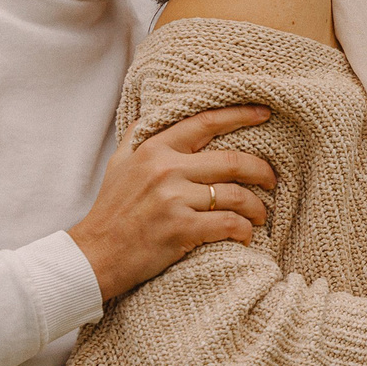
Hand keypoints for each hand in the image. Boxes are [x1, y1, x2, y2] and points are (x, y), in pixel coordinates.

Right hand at [69, 107, 276, 303]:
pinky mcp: (180, 228)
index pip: (205, 122)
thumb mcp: (118, 163)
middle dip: (261, 170)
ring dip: (256, 206)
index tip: (265, 114)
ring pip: (235, 195)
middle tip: (272, 180)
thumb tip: (154, 110)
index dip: (240, 115)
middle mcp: (165, 169)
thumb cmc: (110, 210)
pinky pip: (228, 224)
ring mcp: (173, 199)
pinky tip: (245, 235)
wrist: (94, 255)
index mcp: (154, 149)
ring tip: (260, 215)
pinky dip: (243, 230)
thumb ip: (138, 135)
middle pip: (231, 161)